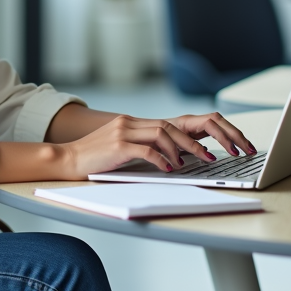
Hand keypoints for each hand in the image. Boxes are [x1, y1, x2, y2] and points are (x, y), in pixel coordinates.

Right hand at [60, 112, 254, 179]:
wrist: (67, 159)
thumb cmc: (96, 160)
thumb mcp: (126, 150)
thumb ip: (149, 149)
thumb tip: (180, 158)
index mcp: (137, 123)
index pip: (176, 121)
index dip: (202, 130)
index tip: (223, 143)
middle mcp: (133, 122)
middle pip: (175, 124)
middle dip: (202, 139)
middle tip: (222, 154)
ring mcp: (124, 130)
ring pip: (163, 132)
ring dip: (185, 148)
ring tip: (200, 162)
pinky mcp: (117, 144)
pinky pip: (146, 148)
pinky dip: (162, 158)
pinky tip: (170, 169)